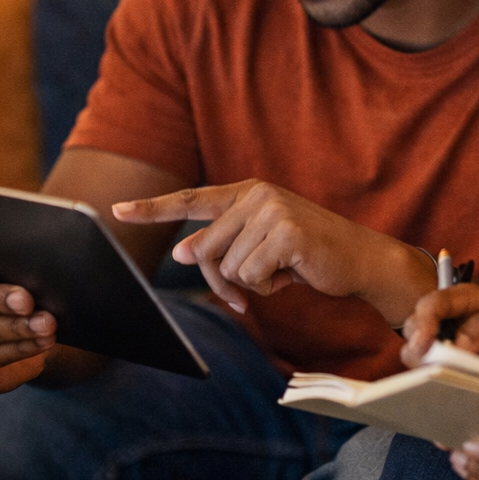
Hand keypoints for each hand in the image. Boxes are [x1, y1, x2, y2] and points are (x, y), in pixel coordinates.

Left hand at [112, 180, 433, 319]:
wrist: (363, 260)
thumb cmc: (310, 255)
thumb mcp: (262, 247)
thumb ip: (223, 245)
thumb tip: (183, 251)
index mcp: (248, 192)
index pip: (191, 199)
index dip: (152, 209)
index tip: (115, 211)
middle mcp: (256, 195)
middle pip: (204, 249)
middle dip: (223, 277)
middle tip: (257, 284)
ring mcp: (271, 212)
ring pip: (227, 267)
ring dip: (253, 283)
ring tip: (284, 271)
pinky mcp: (285, 234)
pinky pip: (250, 277)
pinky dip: (270, 287)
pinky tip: (294, 273)